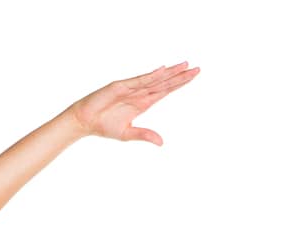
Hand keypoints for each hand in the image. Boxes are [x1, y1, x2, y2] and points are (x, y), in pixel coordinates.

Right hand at [69, 62, 200, 144]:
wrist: (85, 121)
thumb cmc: (104, 126)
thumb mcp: (127, 134)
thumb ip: (144, 135)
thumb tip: (162, 142)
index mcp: (143, 103)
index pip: (165, 91)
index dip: (179, 84)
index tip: (193, 77)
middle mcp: (140, 93)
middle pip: (164, 82)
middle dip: (180, 76)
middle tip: (197, 69)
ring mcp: (131, 88)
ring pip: (155, 79)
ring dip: (170, 72)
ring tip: (185, 65)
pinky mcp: (120, 86)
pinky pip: (139, 80)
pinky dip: (151, 76)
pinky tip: (163, 70)